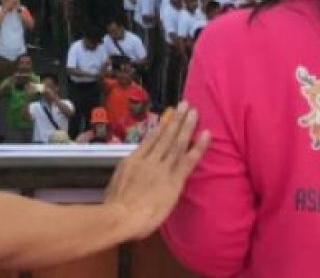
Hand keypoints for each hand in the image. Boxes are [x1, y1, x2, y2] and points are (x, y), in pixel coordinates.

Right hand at [104, 102, 208, 240]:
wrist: (121, 215)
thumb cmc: (114, 207)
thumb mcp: (114, 186)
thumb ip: (123, 178)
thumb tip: (125, 177)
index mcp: (133, 160)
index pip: (150, 140)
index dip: (161, 127)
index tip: (168, 116)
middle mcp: (149, 160)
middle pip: (165, 136)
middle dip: (176, 119)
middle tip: (185, 105)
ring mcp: (162, 168)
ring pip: (177, 143)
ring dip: (186, 126)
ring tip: (194, 112)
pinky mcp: (174, 180)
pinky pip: (188, 160)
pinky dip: (198, 146)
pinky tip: (206, 135)